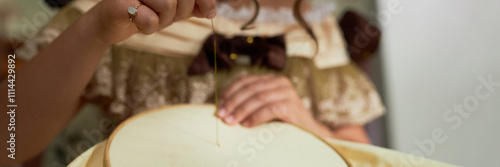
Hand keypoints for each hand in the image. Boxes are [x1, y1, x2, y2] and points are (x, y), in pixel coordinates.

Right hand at [92, 0, 215, 44]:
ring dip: (162, 21)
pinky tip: (137, 22)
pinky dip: (147, 28)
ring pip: (168, 5)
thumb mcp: (173, 10)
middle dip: (179, 13)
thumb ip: (193, 6)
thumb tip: (211, 11)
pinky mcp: (121, 2)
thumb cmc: (144, 12)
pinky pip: (150, 19)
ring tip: (148, 17)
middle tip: (163, 16)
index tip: (209, 13)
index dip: (205, 0)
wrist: (110, 23)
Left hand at [217, 74, 314, 127]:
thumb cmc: (281, 120)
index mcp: (270, 79)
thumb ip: (249, 103)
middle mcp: (279, 81)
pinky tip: (247, 125)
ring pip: (258, 98)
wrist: (308, 130)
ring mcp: (287, 92)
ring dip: (242, 111)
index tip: (219, 105)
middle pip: (250, 89)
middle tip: (222, 116)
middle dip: (233, 102)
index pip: (245, 81)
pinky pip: (270, 109)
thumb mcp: (263, 107)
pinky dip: (256, 117)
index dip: (230, 92)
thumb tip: (223, 108)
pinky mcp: (292, 105)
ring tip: (231, 122)